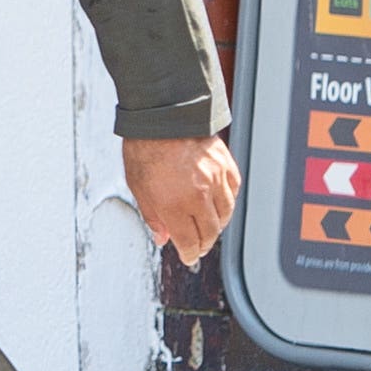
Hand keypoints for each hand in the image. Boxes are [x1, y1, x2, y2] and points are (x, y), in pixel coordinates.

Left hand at [124, 134, 241, 266]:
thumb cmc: (146, 146)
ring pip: (226, 214)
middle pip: (210, 233)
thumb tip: (162, 236)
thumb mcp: (138, 186)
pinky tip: (219, 202)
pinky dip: (227, 201)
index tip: (188, 257)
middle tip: (198, 246)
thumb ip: (153, 216)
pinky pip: (233, 191)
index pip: (190, 243)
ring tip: (208, 226)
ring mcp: (216, 180)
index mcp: (175, 205)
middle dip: (203, 244)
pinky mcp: (225, 165)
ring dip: (217, 225)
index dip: (189, 254)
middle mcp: (199, 195)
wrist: (163, 114)